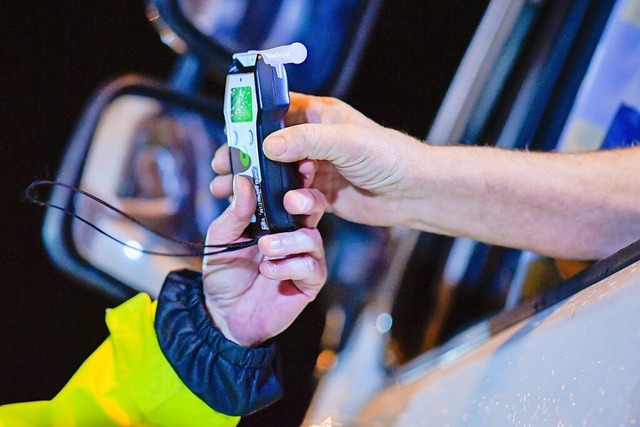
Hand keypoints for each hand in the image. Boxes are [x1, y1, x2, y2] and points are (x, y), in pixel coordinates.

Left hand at [202, 175, 327, 346]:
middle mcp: (293, 232)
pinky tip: (269, 272)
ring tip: (264, 248)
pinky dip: (288, 266)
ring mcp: (304, 256)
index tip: (297, 164)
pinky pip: (311, 266)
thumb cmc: (225, 274)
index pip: (291, 190)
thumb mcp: (220, 239)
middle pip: (315, 206)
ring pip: (312, 237)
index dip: (297, 176)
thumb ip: (235, 212)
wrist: (224, 315)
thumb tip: (244, 182)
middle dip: (307, 199)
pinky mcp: (309, 281)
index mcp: (274, 217)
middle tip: (291, 201)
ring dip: (287, 240)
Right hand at [211, 93, 426, 227]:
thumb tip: (267, 146)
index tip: (229, 138)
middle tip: (223, 171)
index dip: (250, 124)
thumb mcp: (346, 141)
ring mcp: (317, 169)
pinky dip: (287, 205)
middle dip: (246, 161)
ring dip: (259, 186)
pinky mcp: (322, 195)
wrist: (412, 192)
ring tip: (234, 195)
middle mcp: (315, 141)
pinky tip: (282, 211)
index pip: (276, 112)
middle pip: (271, 148)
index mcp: (318, 116)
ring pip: (279, 176)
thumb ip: (306, 140)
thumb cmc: (387, 156)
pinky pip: (296, 199)